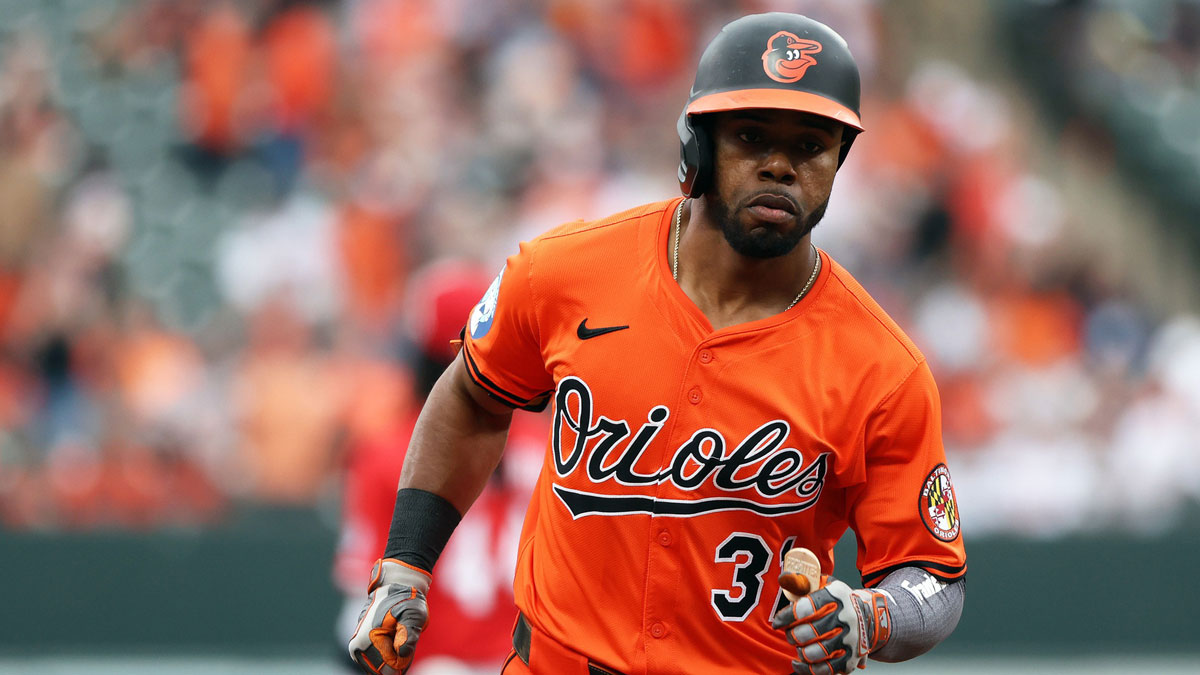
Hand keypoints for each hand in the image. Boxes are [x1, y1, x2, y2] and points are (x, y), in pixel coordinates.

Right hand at [347, 558, 431, 674]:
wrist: (394, 586)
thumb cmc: (405, 600)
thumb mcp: (413, 614)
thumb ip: (408, 634)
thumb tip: (402, 653)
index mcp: (366, 641)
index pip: (389, 668)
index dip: (403, 659)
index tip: (407, 642)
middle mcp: (357, 648)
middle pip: (383, 670)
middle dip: (398, 659)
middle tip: (403, 638)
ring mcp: (357, 650)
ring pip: (382, 667)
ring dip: (394, 656)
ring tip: (398, 636)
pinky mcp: (361, 649)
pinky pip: (379, 662)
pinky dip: (390, 655)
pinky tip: (394, 638)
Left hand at [771, 576, 890, 674]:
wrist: (868, 617)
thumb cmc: (837, 602)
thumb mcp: (823, 585)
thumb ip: (802, 582)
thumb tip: (784, 578)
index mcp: (837, 595)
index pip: (806, 607)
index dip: (787, 617)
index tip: (778, 622)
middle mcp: (846, 617)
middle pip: (810, 632)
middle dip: (793, 635)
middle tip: (790, 634)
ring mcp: (851, 639)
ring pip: (816, 652)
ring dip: (801, 652)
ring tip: (798, 646)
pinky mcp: (852, 658)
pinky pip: (826, 669)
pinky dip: (809, 669)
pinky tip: (800, 663)